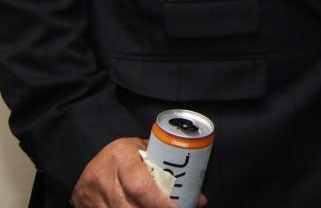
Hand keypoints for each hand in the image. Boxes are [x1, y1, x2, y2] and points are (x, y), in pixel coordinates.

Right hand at [72, 137, 206, 207]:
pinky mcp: (87, 207)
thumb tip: (199, 199)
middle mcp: (103, 177)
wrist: (93, 163)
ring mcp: (92, 196)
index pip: (141, 186)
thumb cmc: (127, 156)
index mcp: (121, 157)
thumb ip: (168, 170)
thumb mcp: (145, 152)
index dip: (159, 203)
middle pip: (130, 207)